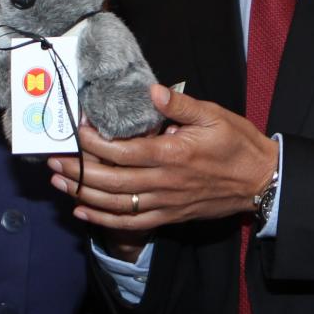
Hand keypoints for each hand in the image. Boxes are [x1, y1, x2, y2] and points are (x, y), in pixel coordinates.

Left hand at [48, 84, 278, 231]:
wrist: (260, 181)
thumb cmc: (237, 144)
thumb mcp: (213, 115)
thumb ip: (180, 105)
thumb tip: (153, 90)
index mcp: (172, 154)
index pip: (121, 151)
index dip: (94, 142)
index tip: (76, 129)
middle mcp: (164, 183)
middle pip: (110, 180)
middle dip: (78, 168)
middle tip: (52, 157)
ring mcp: (165, 203)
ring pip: (114, 203)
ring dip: (83, 193)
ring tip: (58, 180)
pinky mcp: (169, 216)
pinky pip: (130, 223)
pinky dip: (103, 220)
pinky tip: (83, 211)